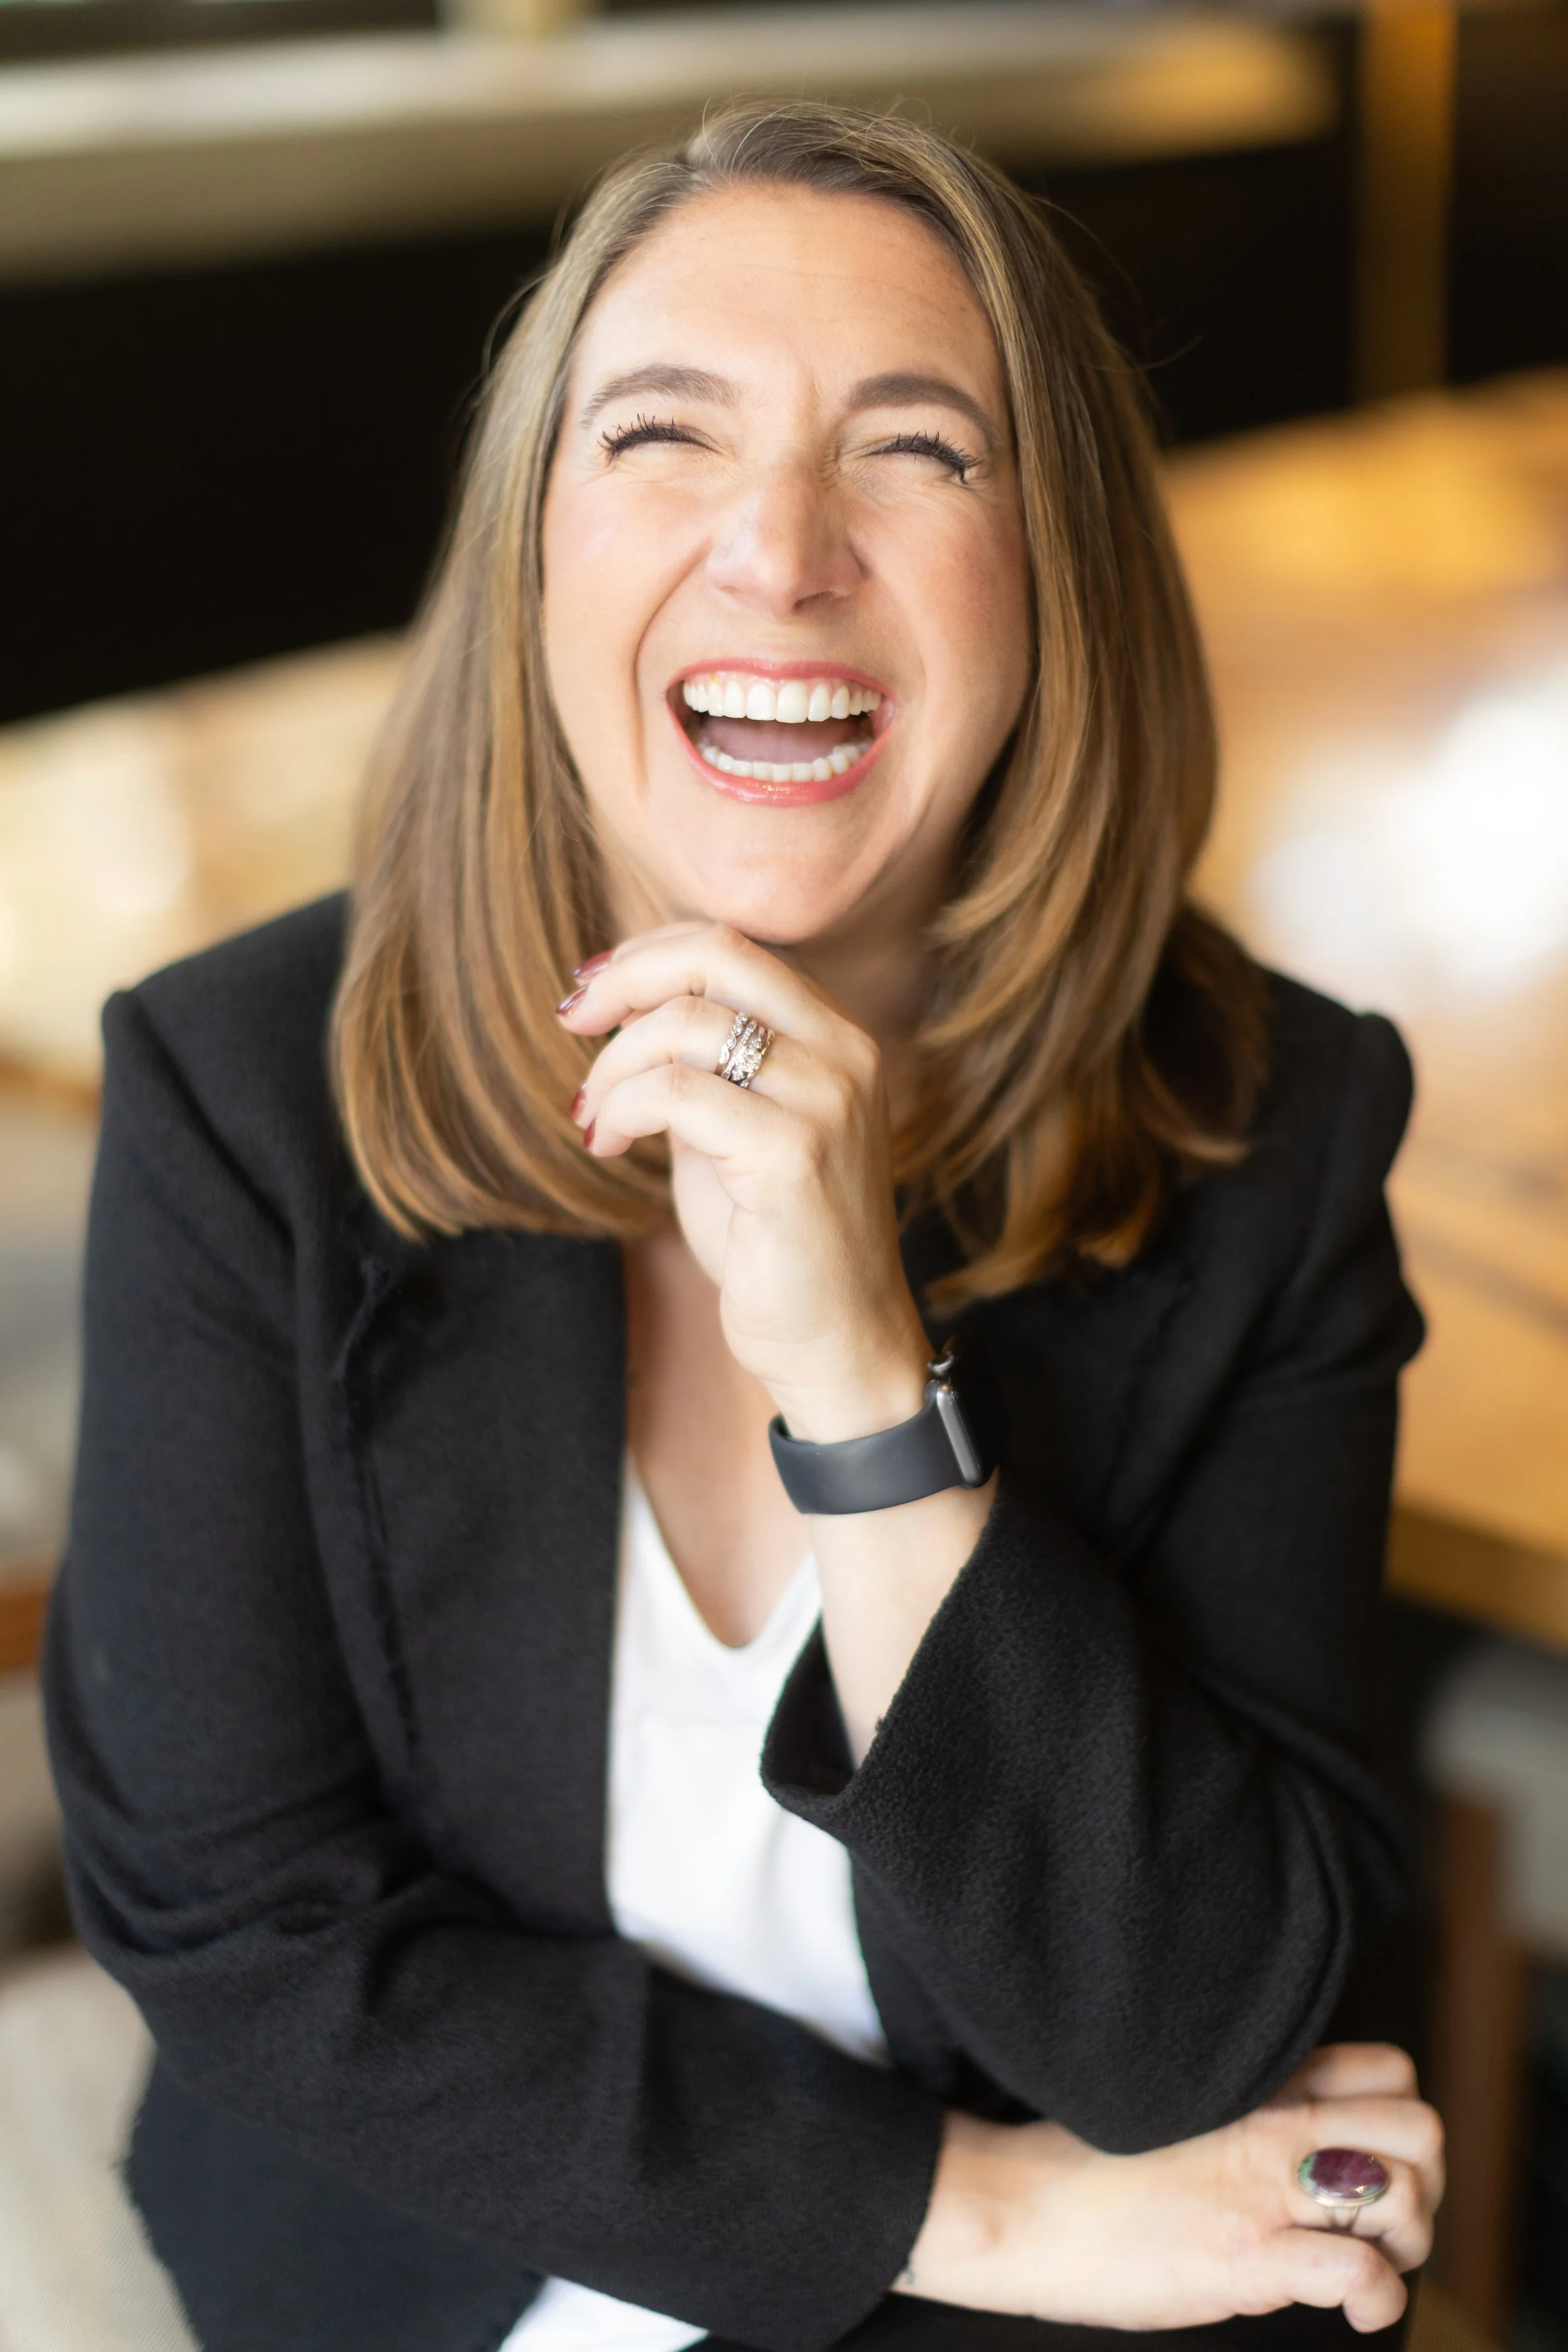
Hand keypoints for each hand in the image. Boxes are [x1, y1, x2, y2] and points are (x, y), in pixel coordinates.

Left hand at [559, 922, 928, 1437]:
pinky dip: (623, 1108)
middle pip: (715, 956)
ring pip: (685, 1025)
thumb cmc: (772, 1240)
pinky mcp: (793, 1154)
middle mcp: (844, 1055)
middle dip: (623, 979)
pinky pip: (678, 1095)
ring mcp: (825, 1101)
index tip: (589, 996)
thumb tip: (621, 1002)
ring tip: (593, 1118)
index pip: (730, 948)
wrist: (833, 1341)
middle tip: (572, 1023)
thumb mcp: (733, 1127)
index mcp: (835, 1037)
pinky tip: (608, 1143)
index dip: (646, 956)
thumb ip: (700, 1064)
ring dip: (612, 1066)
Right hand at [900, 2044, 1443, 2334]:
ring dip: (1407, 2246)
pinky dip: (1380, 2301)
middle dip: (1423, 2186)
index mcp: (1260, 2084)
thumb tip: (1294, 2130)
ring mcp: (1265, 2190)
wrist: (1021, 2206)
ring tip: (1364, 2264)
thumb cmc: (1089, 2166)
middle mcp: (1275, 2126)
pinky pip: (1364, 2274)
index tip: (1370, 2165)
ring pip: (1407, 2195)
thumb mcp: (1178, 2105)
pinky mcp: (1250, 2258)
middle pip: (1422, 2130)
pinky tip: (1352, 2309)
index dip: (1399, 2126)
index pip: (1388, 2071)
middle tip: (1379, 2223)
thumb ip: (1243, 2105)